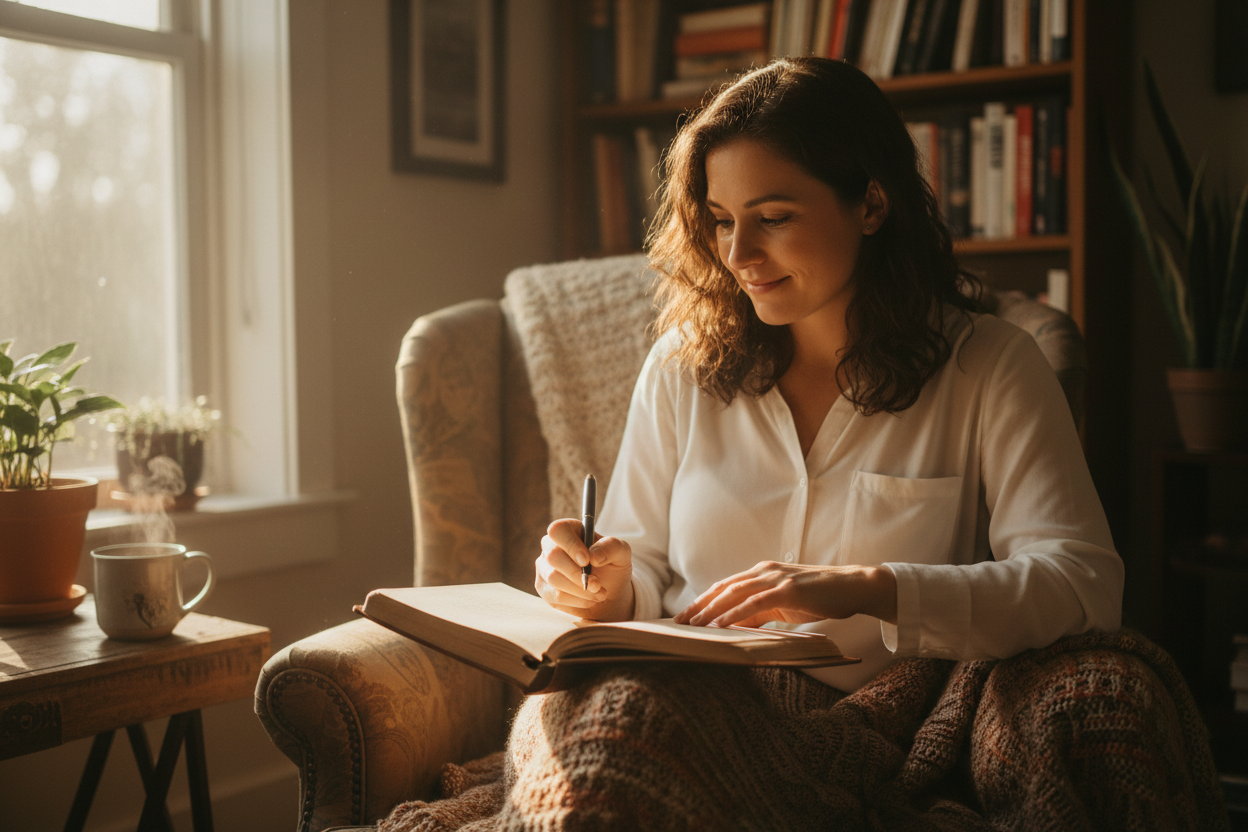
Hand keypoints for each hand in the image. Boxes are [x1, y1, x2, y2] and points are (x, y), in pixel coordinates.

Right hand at [535, 518, 634, 620]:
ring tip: (599, 593)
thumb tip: (594, 556)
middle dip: (577, 574)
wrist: (609, 592)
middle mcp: (551, 546)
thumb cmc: (612, 566)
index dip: (570, 545)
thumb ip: (611, 547)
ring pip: (553, 578)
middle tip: (597, 585)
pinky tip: (589, 599)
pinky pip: (554, 596)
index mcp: (569, 531)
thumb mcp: (621, 553)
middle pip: (553, 556)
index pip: (558, 530)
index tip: (586, 560)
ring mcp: (544, 567)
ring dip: (580, 590)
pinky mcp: (544, 588)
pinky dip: (576, 600)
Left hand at [673, 562, 896, 627]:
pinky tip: (720, 625)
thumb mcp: (785, 605)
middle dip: (699, 605)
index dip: (703, 600)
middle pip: (723, 587)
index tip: (685, 615)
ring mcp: (776, 578)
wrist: (853, 587)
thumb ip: (760, 612)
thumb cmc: (820, 597)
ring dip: (711, 610)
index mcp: (762, 573)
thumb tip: (736, 625)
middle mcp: (765, 571)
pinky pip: (754, 603)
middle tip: (678, 622)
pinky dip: (735, 614)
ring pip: (734, 593)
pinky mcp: (787, 590)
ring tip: (693, 625)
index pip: (725, 586)